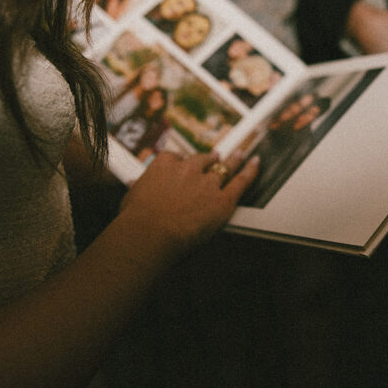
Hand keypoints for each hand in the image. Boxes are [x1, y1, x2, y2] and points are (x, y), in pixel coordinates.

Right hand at [119, 151, 258, 254]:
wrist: (149, 232)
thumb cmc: (136, 219)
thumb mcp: (131, 197)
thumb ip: (138, 188)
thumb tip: (133, 184)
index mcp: (164, 165)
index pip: (175, 157)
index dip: (181, 161)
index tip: (183, 163)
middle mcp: (187, 169)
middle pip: (202, 160)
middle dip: (208, 159)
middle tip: (215, 157)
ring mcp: (207, 183)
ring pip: (223, 168)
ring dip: (232, 161)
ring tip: (239, 155)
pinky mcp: (222, 199)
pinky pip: (240, 181)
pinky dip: (250, 171)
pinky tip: (256, 163)